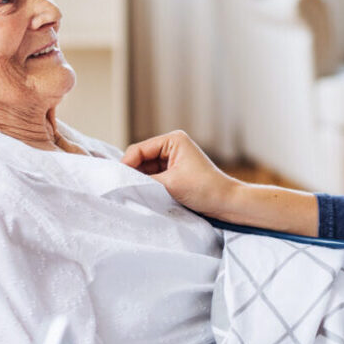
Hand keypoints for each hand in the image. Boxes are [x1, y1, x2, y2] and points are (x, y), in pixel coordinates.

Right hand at [121, 130, 238, 217]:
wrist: (227, 203)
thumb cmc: (204, 189)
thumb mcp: (170, 184)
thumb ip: (144, 181)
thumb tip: (123, 181)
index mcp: (173, 140)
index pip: (139, 149)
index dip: (126, 164)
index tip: (117, 180)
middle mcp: (172, 146)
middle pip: (141, 158)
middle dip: (133, 173)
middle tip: (122, 188)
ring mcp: (173, 159)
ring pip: (146, 169)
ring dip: (140, 180)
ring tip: (133, 193)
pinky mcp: (175, 173)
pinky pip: (154, 177)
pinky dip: (148, 185)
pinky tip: (143, 195)